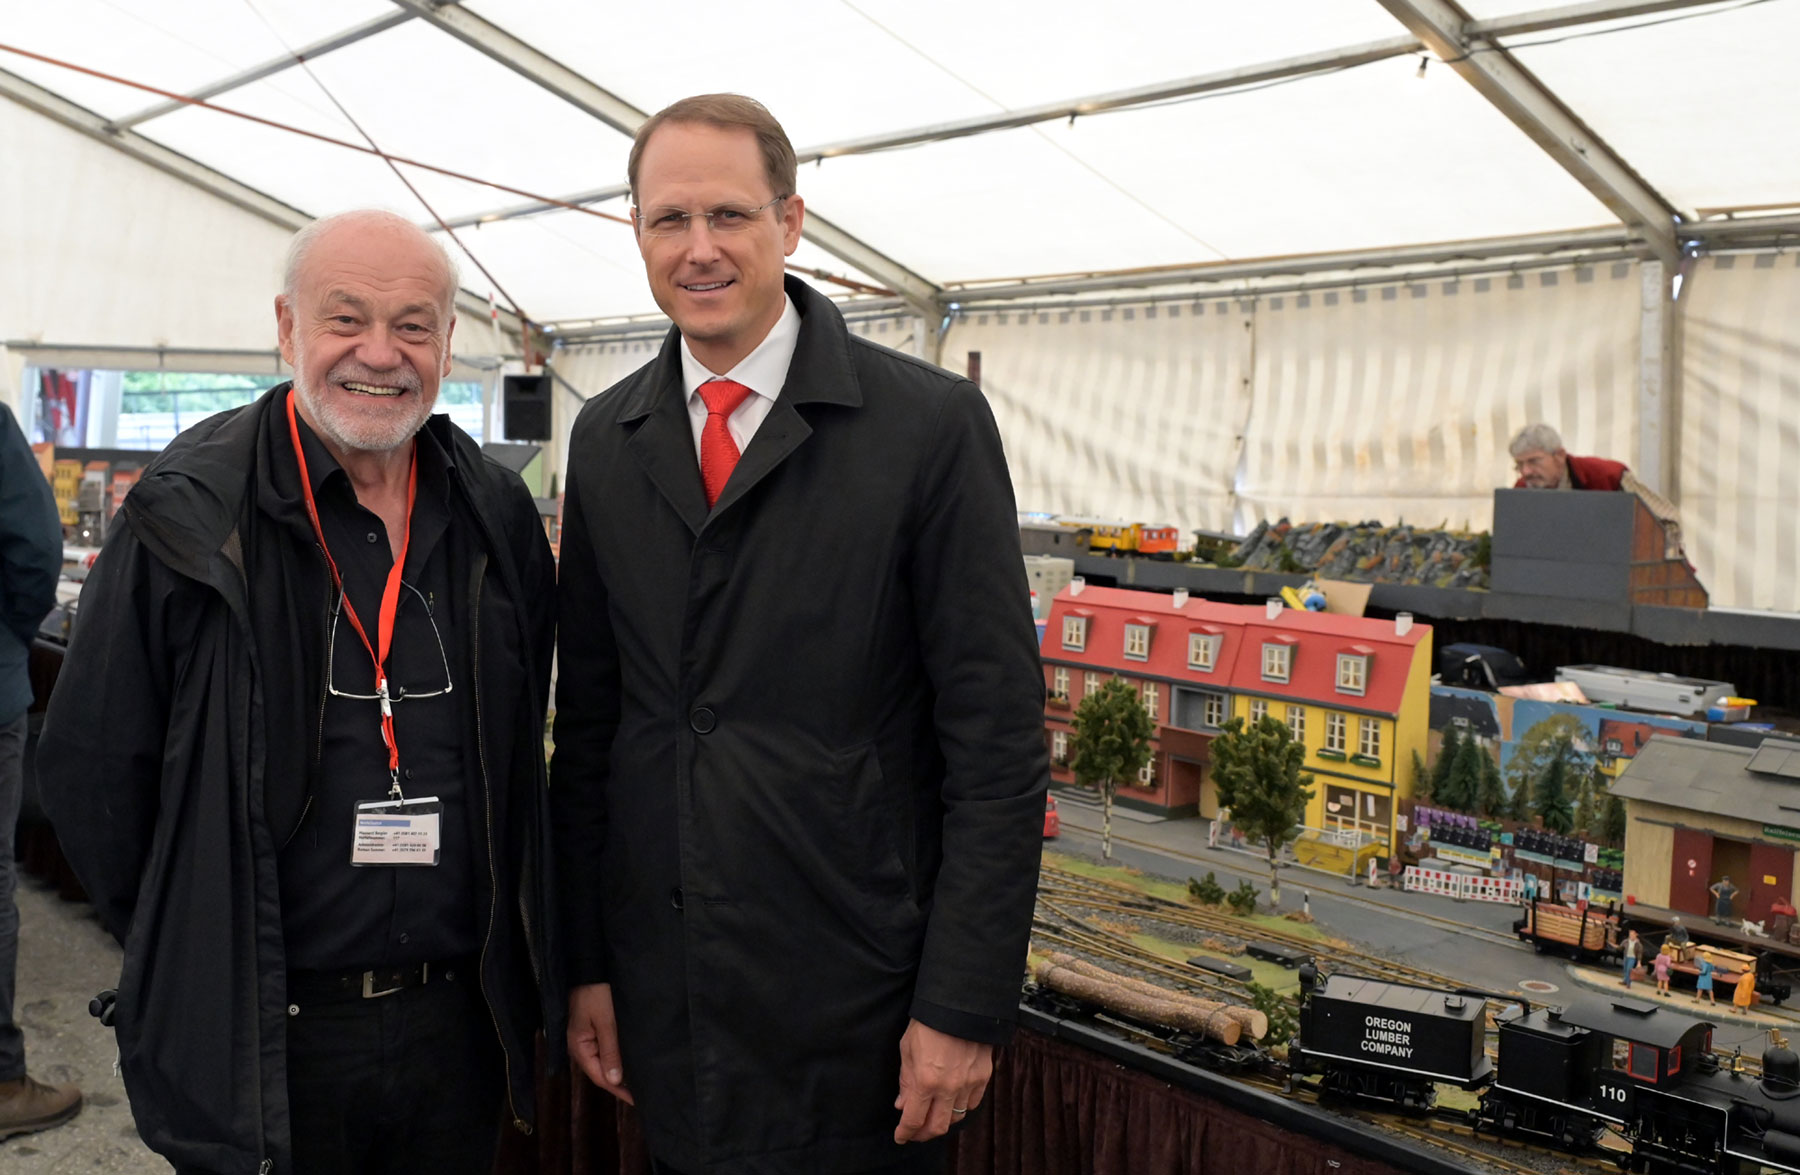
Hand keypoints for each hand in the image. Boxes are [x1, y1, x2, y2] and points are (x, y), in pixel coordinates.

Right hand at [568, 982, 633, 1103]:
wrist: (591, 967)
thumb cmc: (597, 993)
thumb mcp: (606, 1022)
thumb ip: (610, 1051)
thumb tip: (615, 1080)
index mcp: (579, 1046)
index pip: (599, 1076)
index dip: (617, 1089)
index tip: (636, 1099)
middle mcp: (580, 1046)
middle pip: (600, 1071)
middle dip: (619, 1083)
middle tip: (641, 1094)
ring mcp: (586, 1037)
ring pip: (603, 1061)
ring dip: (619, 1071)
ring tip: (638, 1082)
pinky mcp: (594, 1029)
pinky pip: (605, 1049)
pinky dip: (617, 1058)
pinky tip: (629, 1061)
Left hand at [893, 1019, 991, 1143]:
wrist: (958, 1003)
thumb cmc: (928, 1023)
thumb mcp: (907, 1050)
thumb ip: (905, 1081)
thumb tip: (902, 1104)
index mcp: (926, 1081)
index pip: (914, 1120)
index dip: (905, 1133)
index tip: (900, 1136)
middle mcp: (949, 1087)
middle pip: (938, 1127)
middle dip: (923, 1134)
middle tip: (915, 1132)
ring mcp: (969, 1083)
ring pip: (957, 1118)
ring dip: (943, 1120)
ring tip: (934, 1114)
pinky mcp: (983, 1076)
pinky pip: (973, 1103)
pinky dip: (961, 1107)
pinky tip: (952, 1101)